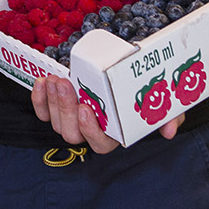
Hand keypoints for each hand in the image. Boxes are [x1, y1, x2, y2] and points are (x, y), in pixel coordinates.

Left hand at [31, 76, 183, 153]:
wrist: (125, 64)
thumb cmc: (142, 85)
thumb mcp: (163, 100)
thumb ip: (169, 115)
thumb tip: (169, 131)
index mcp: (114, 133)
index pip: (100, 144)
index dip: (91, 131)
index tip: (88, 108)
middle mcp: (91, 129)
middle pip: (73, 134)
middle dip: (66, 109)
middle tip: (65, 84)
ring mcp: (72, 119)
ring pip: (57, 122)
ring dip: (53, 101)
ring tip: (57, 79)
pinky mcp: (56, 107)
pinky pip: (42, 112)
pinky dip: (39, 99)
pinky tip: (43, 81)